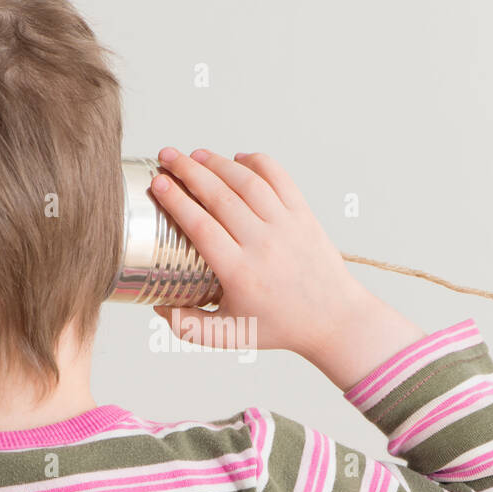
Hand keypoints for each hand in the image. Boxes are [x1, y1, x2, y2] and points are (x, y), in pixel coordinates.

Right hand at [149, 147, 424, 384]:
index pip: (201, 226)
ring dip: (218, 163)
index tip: (158, 182)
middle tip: (166, 156)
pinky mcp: (304, 215)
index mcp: (240, 273)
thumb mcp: (229, 336)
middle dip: (188, 170)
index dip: (176, 200)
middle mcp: (263, 244)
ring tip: (194, 154)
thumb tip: (159, 306)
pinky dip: (258, 162)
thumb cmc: (280, 328)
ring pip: (248, 182)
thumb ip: (188, 327)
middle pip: (220, 196)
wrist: (334, 320)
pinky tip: (238, 158)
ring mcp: (286, 226)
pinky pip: (279, 178)